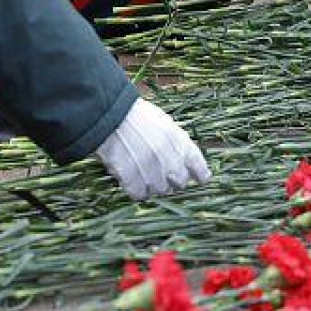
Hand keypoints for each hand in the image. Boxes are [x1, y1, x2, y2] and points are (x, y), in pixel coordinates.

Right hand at [95, 98, 211, 199]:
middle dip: (172, 180)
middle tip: (160, 172)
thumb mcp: (164, 123)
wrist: (111, 116)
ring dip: (152, 185)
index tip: (199, 178)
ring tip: (141, 172)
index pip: (199, 168)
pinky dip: (135, 190)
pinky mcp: (134, 181)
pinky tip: (129, 179)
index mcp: (181, 144)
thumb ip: (176, 143)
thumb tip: (182, 158)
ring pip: (160, 190)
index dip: (199, 175)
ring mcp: (153, 173)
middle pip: (180, 183)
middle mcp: (171, 161)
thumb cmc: (136, 115)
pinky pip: (140, 195)